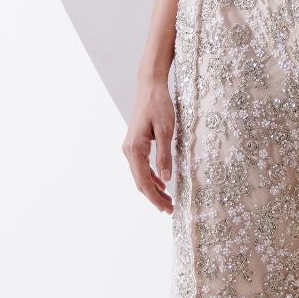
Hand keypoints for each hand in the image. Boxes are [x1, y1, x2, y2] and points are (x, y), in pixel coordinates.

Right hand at [123, 75, 175, 213]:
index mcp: (135, 149)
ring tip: (168, 201)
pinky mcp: (134, 145)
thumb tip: (166, 179)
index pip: (144, 181)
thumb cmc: (159, 106)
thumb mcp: (167, 130)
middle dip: (154, 197)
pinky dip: (150, 178)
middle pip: (140, 182)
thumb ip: (165, 155)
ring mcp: (130, 148)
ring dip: (153, 189)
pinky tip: (161, 184)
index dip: (155, 197)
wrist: (150, 87)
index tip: (167, 209)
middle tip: (170, 210)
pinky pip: (140, 167)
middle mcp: (128, 150)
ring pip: (140, 176)